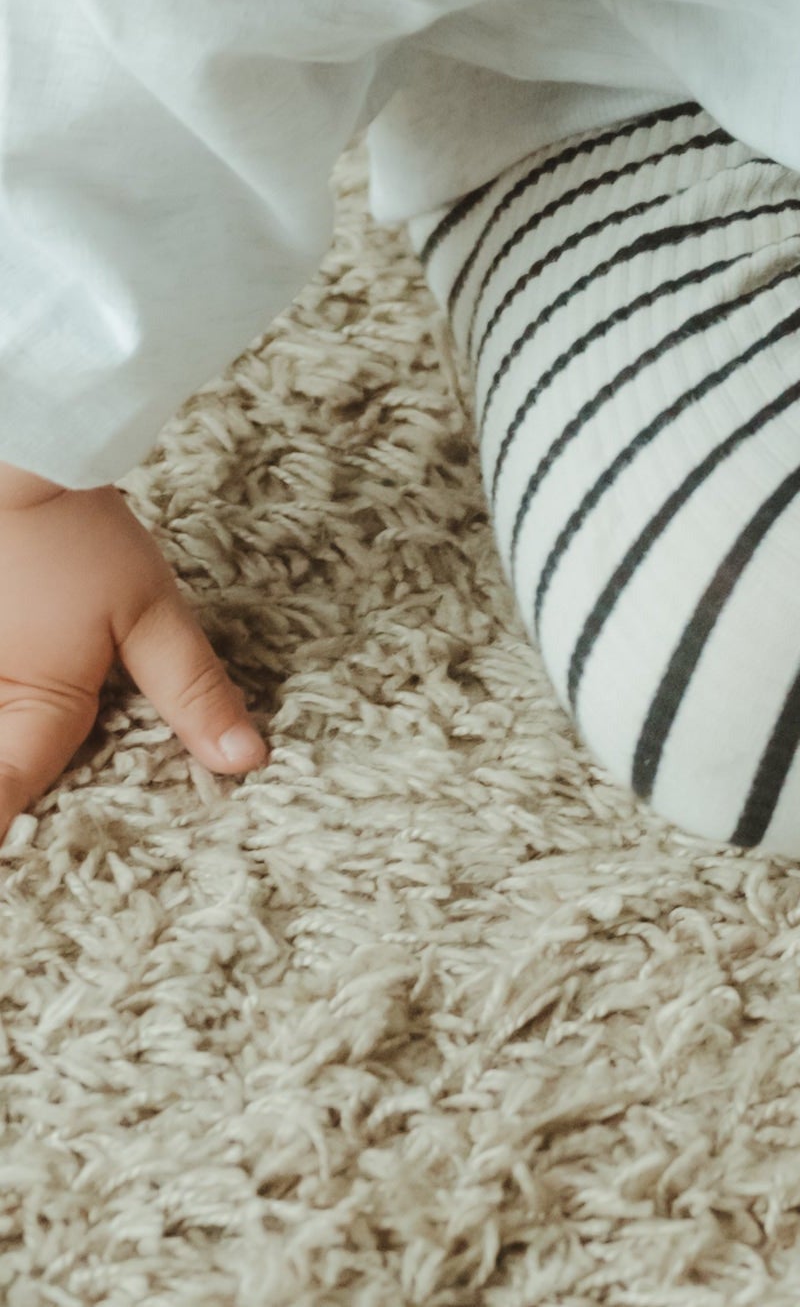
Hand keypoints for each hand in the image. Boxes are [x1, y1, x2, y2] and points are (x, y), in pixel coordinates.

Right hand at [0, 461, 266, 828]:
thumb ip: (194, 693)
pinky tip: (17, 689)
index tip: (26, 870)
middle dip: (11, 802)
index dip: (8, 837)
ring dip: (7, 757)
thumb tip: (247, 760)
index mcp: (29, 712)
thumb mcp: (151, 613)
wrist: (13, 458)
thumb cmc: (78, 536)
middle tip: (33, 823)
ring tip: (15, 795)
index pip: (6, 805)